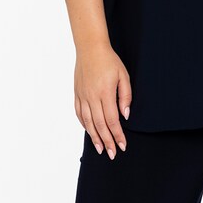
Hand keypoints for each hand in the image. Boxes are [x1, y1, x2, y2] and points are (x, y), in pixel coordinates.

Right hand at [74, 42, 131, 157]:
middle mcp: (92, 96)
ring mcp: (83, 96)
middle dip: (107, 141)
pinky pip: (79, 113)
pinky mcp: (77, 93)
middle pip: (99, 125)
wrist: (90, 48)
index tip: (122, 146)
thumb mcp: (123, 76)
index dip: (117, 135)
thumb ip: (126, 96)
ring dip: (94, 137)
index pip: (112, 120)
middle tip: (112, 153)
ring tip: (100, 149)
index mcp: (105, 93)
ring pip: (88, 122)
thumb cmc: (109, 61)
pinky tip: (89, 131)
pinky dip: (84, 124)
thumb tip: (125, 115)